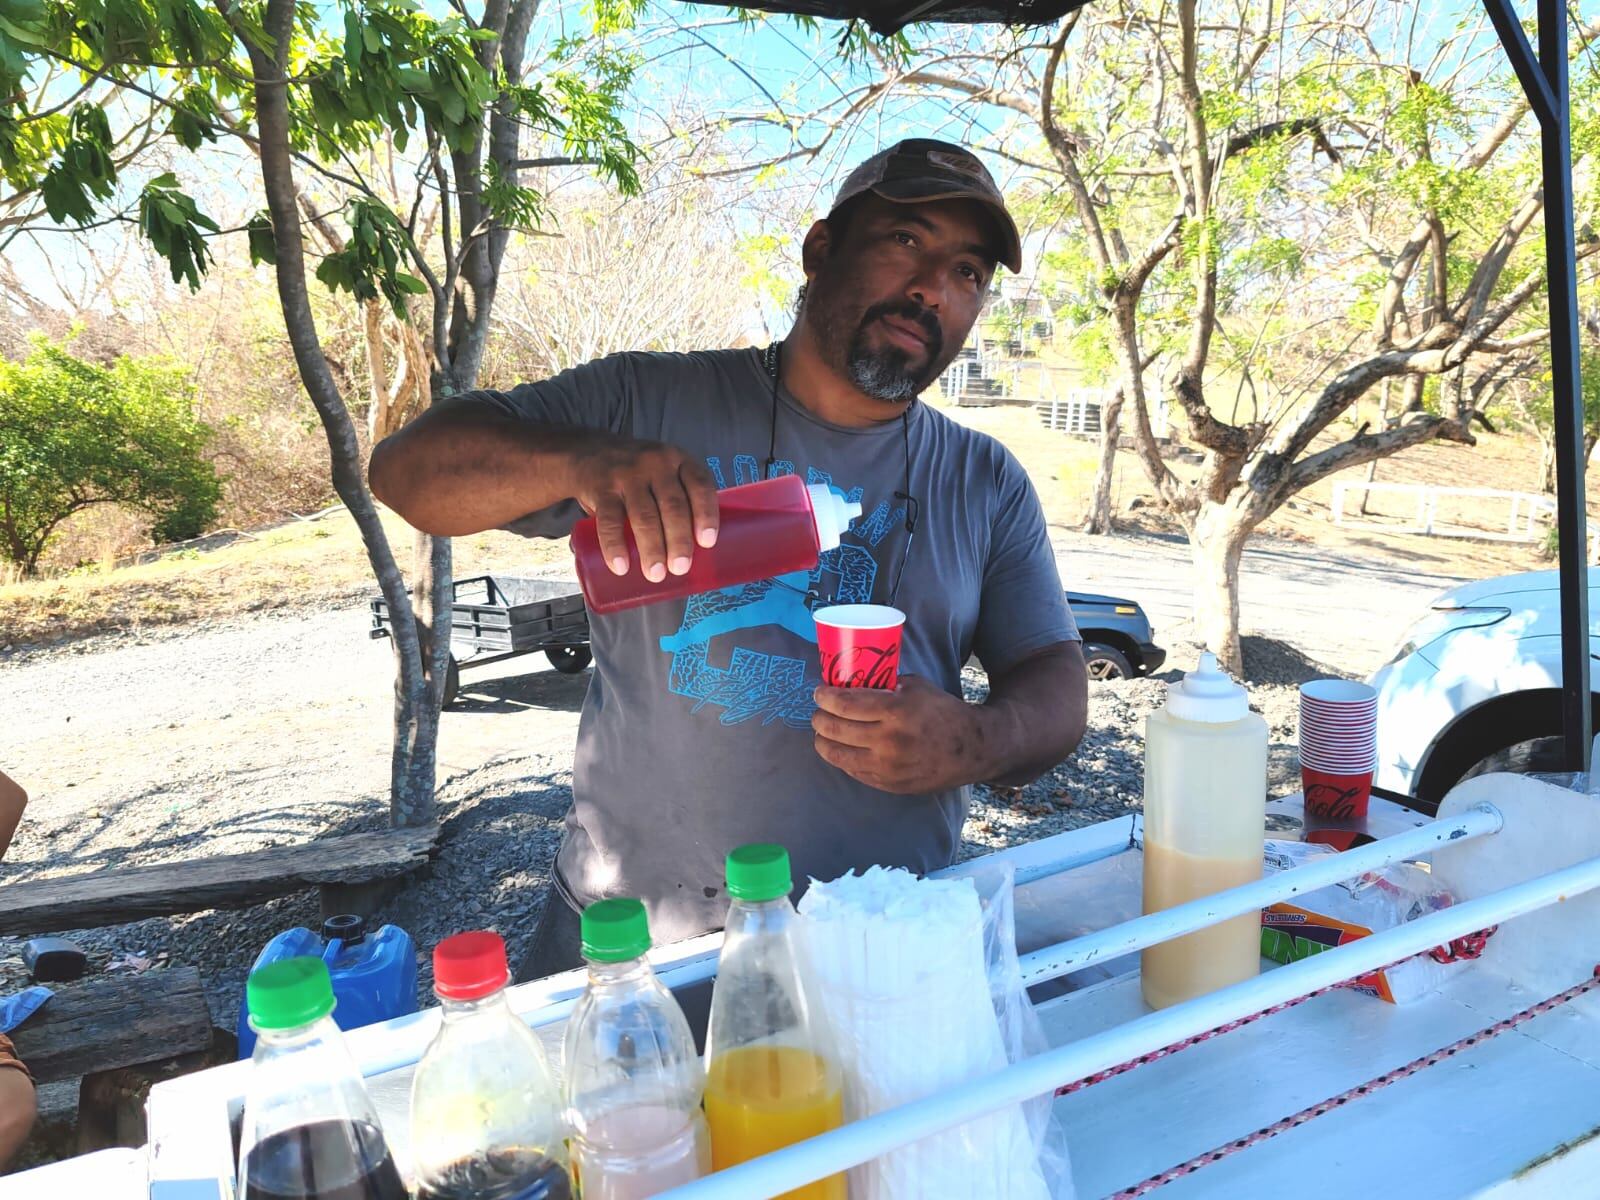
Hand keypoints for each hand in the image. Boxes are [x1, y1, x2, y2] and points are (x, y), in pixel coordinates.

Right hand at [571, 437, 719, 580]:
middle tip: (680, 568)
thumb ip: (677, 500)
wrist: (588, 452)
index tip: (707, 542)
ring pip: (644, 516)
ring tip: (656, 574)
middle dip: (679, 540)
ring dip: (652, 548)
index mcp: (678, 461)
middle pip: (673, 505)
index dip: (706, 514)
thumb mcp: (662, 472)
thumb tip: (695, 554)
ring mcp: (627, 475)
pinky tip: (621, 566)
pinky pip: (610, 520)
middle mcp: (655, 464)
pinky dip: (615, 546)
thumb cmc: (637, 474)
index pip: (700, 485)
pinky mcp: (601, 488)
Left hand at [811, 676, 990, 793]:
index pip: (845, 704)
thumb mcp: (916, 686)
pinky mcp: (889, 784)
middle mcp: (888, 741)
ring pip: (837, 755)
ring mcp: (887, 767)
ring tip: (823, 732)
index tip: (819, 692)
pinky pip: (853, 771)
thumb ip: (884, 686)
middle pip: (834, 729)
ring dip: (823, 741)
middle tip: (819, 711)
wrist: (971, 749)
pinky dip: (842, 757)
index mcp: (896, 711)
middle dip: (819, 718)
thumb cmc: (943, 712)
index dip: (825, 697)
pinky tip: (842, 747)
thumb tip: (851, 683)